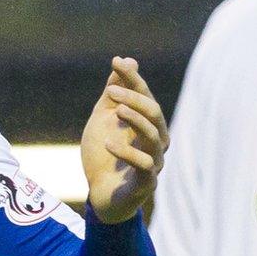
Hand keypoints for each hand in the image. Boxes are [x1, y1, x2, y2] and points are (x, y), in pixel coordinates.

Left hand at [80, 56, 166, 223]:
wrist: (100, 195)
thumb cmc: (105, 157)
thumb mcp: (103, 120)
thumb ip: (113, 94)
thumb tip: (125, 60)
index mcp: (148, 124)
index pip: (145, 96)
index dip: (132, 79)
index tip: (117, 62)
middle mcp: (156, 141)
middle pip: (154, 113)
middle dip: (134, 98)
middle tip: (110, 92)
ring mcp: (154, 162)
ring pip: (153, 136)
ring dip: (136, 120)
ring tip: (116, 110)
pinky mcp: (146, 182)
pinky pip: (144, 165)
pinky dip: (127, 153)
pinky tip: (109, 144)